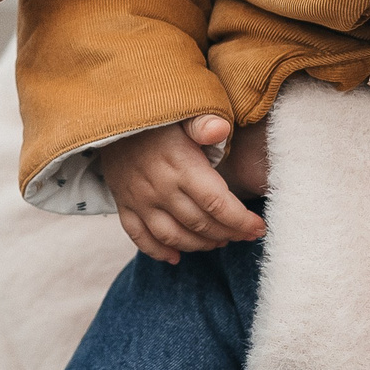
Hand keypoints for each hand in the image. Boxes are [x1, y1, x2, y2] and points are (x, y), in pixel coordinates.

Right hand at [101, 116, 264, 262]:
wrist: (110, 116)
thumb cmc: (156, 116)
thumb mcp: (182, 112)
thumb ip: (203, 122)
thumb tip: (220, 129)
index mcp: (180, 166)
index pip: (217, 204)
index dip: (241, 221)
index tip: (259, 227)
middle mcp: (160, 188)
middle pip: (200, 223)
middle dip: (228, 233)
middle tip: (243, 234)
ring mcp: (139, 200)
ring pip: (173, 236)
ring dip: (199, 245)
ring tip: (218, 242)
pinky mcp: (124, 204)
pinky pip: (139, 237)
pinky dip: (158, 251)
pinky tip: (176, 257)